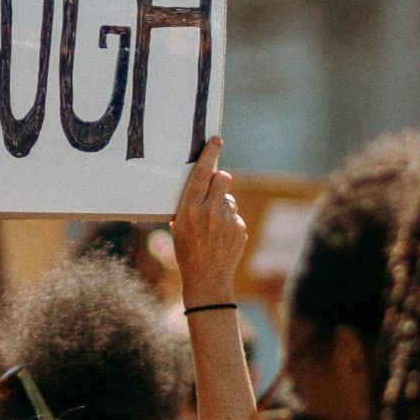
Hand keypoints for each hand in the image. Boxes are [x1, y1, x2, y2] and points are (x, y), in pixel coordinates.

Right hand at [169, 138, 244, 306]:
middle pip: (223, 178)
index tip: (216, 139)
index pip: (203, 174)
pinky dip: (229, 223)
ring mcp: (227, 220)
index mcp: (189, 209)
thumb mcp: (179, 226)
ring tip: (213, 228)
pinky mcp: (240, 229)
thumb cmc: (186, 252)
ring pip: (229, 200)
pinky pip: (235, 216)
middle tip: (216, 186)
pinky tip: (221, 238)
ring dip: (223, 207)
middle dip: (221, 179)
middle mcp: (209, 211)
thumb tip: (203, 183)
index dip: (210, 154)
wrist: (206, 279)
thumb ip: (190, 204)